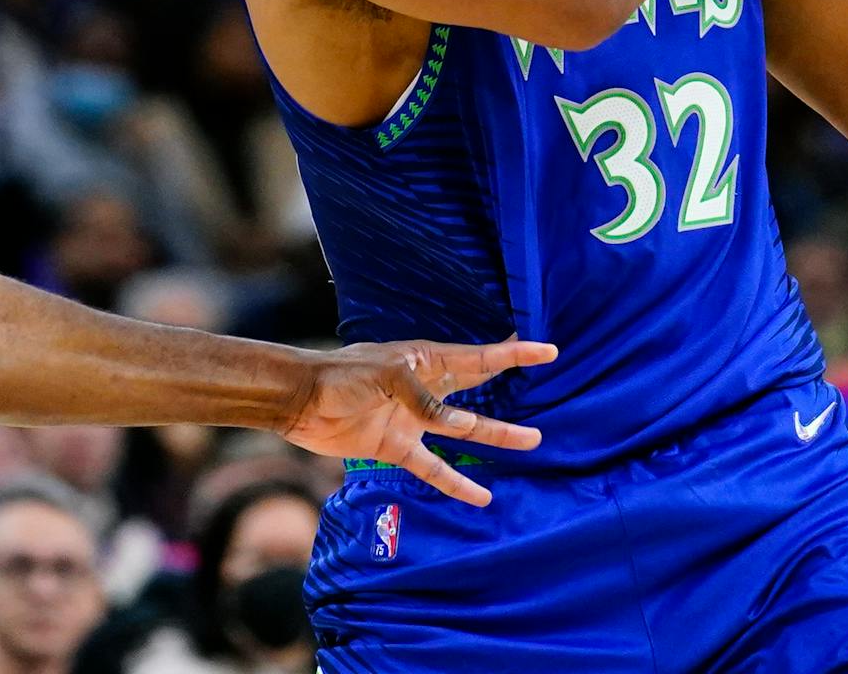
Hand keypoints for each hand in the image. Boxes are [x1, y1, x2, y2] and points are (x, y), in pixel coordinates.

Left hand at [278, 337, 557, 504]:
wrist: (299, 401)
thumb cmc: (339, 375)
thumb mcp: (384, 375)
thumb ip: (422, 397)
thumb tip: (456, 425)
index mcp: (424, 361)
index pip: (478, 358)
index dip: (513, 354)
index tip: (547, 351)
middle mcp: (424, 389)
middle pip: (476, 387)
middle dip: (509, 384)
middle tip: (548, 386)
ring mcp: (412, 420)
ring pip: (463, 430)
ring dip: (495, 435)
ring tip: (532, 441)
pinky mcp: (397, 447)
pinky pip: (433, 468)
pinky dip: (456, 482)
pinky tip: (481, 496)